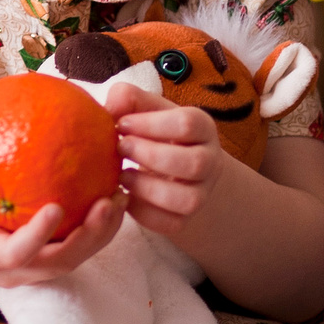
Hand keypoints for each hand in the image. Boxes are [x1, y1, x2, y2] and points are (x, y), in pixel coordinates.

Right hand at [0, 124, 124, 286]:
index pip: (15, 254)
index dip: (37, 236)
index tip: (56, 206)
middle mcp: (15, 271)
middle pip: (58, 262)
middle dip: (87, 238)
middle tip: (106, 202)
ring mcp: (36, 271)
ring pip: (77, 259)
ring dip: (103, 232)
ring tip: (122, 196)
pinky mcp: (51, 262)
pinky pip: (81, 248)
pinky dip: (102, 227)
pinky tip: (119, 192)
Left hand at [102, 78, 232, 243]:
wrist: (174, 168)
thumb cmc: (156, 133)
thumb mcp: (147, 110)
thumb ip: (129, 100)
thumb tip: (112, 105)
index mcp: (203, 128)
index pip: (188, 123)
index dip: (151, 124)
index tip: (122, 124)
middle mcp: (211, 161)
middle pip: (194, 163)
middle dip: (150, 156)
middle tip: (120, 148)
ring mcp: (202, 193)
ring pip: (188, 199)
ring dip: (148, 188)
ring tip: (122, 177)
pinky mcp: (186, 218)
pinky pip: (171, 224)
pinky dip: (144, 213)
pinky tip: (126, 197)